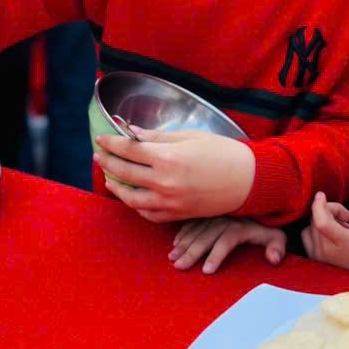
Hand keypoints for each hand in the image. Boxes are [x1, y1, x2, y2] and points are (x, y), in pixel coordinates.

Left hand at [93, 128, 254, 222]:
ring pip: (131, 198)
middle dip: (108, 162)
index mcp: (167, 158)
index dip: (111, 143)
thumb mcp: (189, 137)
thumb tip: (133, 133)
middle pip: (124, 173)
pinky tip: (132, 196)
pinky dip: (136, 206)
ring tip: (110, 178)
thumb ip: (157, 138)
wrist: (249, 180)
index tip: (101, 138)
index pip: (128, 150)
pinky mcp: (178, 215)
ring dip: (116, 187)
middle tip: (99, 155)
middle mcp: (164, 182)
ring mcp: (170, 202)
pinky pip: (148, 214)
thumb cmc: (223, 153)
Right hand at [170, 216, 286, 273]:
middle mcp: (222, 220)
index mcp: (238, 227)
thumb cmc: (265, 224)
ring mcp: (212, 216)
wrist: (257, 198)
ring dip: (183, 244)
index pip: (224, 243)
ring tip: (172, 257)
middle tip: (179, 266)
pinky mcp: (206, 212)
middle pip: (204, 238)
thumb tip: (274, 259)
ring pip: (194, 231)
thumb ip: (277, 246)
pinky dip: (182, 232)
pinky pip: (191, 222)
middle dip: (191, 253)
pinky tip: (175, 243)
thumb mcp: (276, 234)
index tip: (206, 271)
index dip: (216, 257)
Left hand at [301, 191, 348, 280]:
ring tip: (343, 230)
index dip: (319, 204)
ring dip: (322, 221)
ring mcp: (318, 259)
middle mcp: (325, 252)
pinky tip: (334, 237)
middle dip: (330, 211)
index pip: (320, 221)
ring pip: (309, 228)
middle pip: (315, 221)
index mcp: (342, 245)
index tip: (322, 194)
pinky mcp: (315, 262)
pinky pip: (307, 239)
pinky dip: (317, 231)